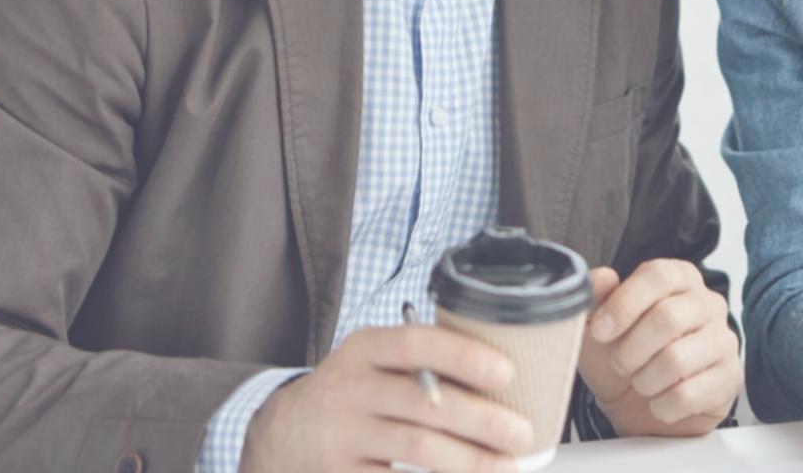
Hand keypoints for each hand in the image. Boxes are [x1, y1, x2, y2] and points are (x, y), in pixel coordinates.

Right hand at [239, 324, 532, 472]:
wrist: (280, 438)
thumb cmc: (349, 396)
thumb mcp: (371, 365)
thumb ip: (419, 365)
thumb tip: (501, 377)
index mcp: (363, 349)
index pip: (414, 343)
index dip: (462, 356)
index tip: (505, 371)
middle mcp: (349, 388)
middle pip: (424, 402)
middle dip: (481, 420)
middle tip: (522, 433)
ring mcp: (342, 435)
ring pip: (417, 446)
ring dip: (470, 459)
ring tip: (505, 465)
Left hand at [576, 258, 741, 435]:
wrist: (639, 407)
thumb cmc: (622, 356)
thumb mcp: (597, 326)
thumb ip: (593, 297)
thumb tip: (602, 278)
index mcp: (679, 278)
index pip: (657, 276)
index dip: (624, 304)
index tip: (600, 332)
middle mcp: (708, 303)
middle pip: (668, 318)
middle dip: (630, 350)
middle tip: (620, 364)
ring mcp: (724, 340)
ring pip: (677, 360)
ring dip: (645, 380)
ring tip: (641, 383)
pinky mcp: (730, 377)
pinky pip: (689, 394)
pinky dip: (662, 405)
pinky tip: (660, 401)